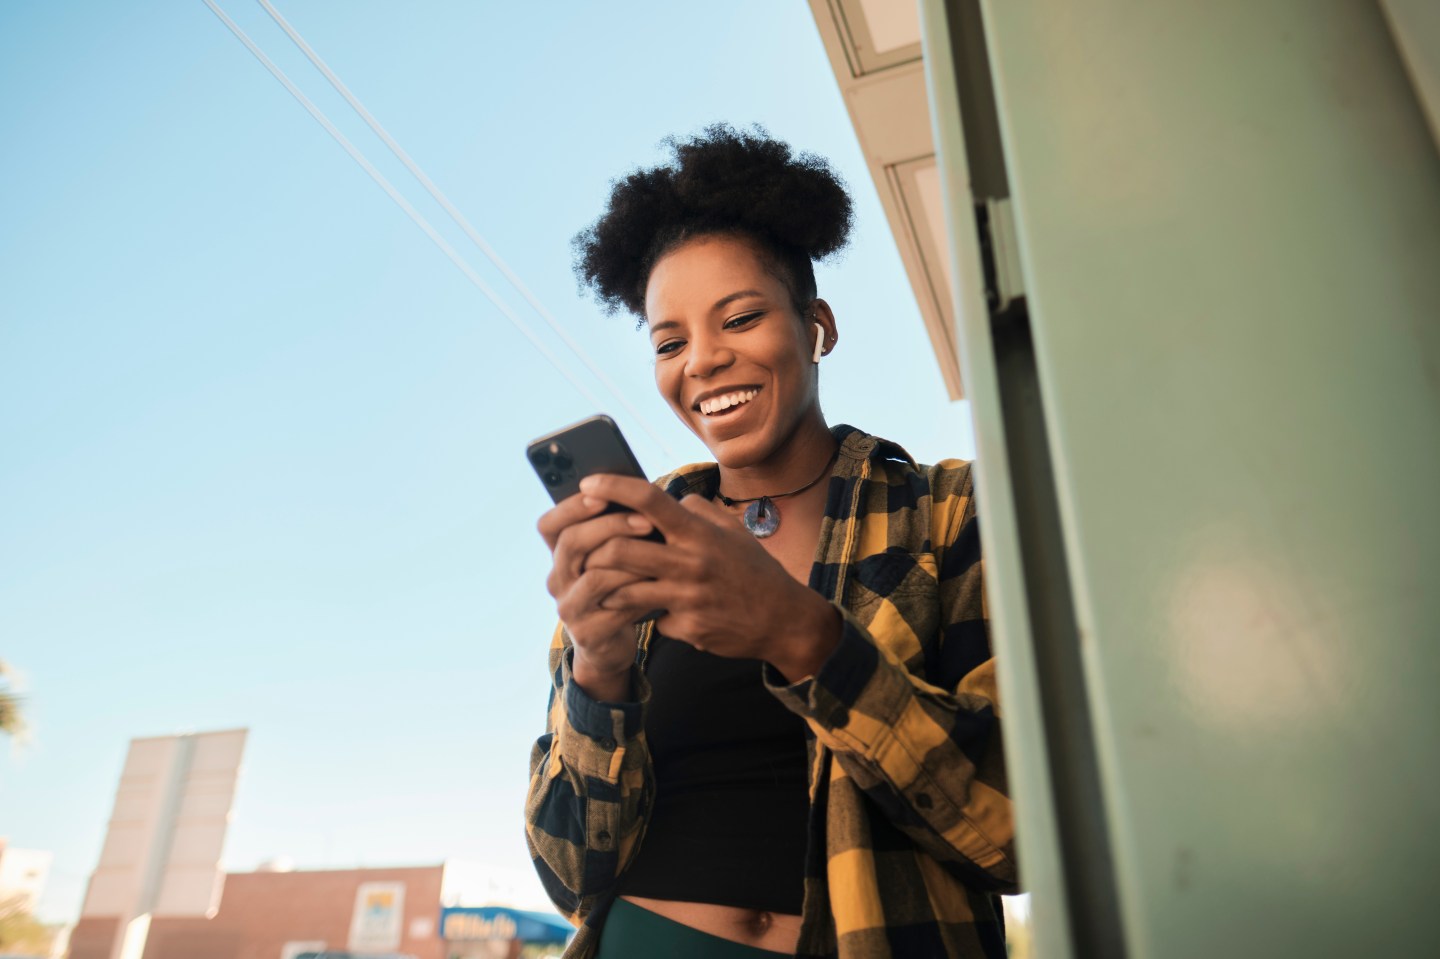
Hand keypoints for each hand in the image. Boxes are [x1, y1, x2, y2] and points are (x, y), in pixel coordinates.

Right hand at [537, 490, 660, 699]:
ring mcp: (569, 607)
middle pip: (571, 542)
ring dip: (630, 562)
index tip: (602, 493)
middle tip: (647, 521)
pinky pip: (614, 607)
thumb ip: (614, 532)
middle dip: (611, 526)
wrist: (612, 644)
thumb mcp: (612, 558)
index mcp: (560, 555)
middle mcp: (557, 579)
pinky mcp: (587, 632)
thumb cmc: (619, 589)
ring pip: (594, 576)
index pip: (549, 524)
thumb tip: (639, 494)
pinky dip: (639, 593)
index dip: (571, 507)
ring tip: (659, 553)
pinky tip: (659, 585)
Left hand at [576, 474, 841, 680]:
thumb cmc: (754, 570)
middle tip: (584, 551)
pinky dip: (648, 615)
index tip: (587, 484)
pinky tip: (656, 614)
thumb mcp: (732, 531)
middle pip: (620, 549)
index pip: (649, 500)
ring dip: (608, 588)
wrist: (784, 621)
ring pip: (625, 590)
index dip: (613, 488)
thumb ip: (696, 511)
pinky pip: (651, 619)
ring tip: (602, 585)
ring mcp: (688, 598)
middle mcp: (692, 563)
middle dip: (594, 550)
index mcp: (700, 533)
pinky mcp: (687, 628)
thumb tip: (663, 497)